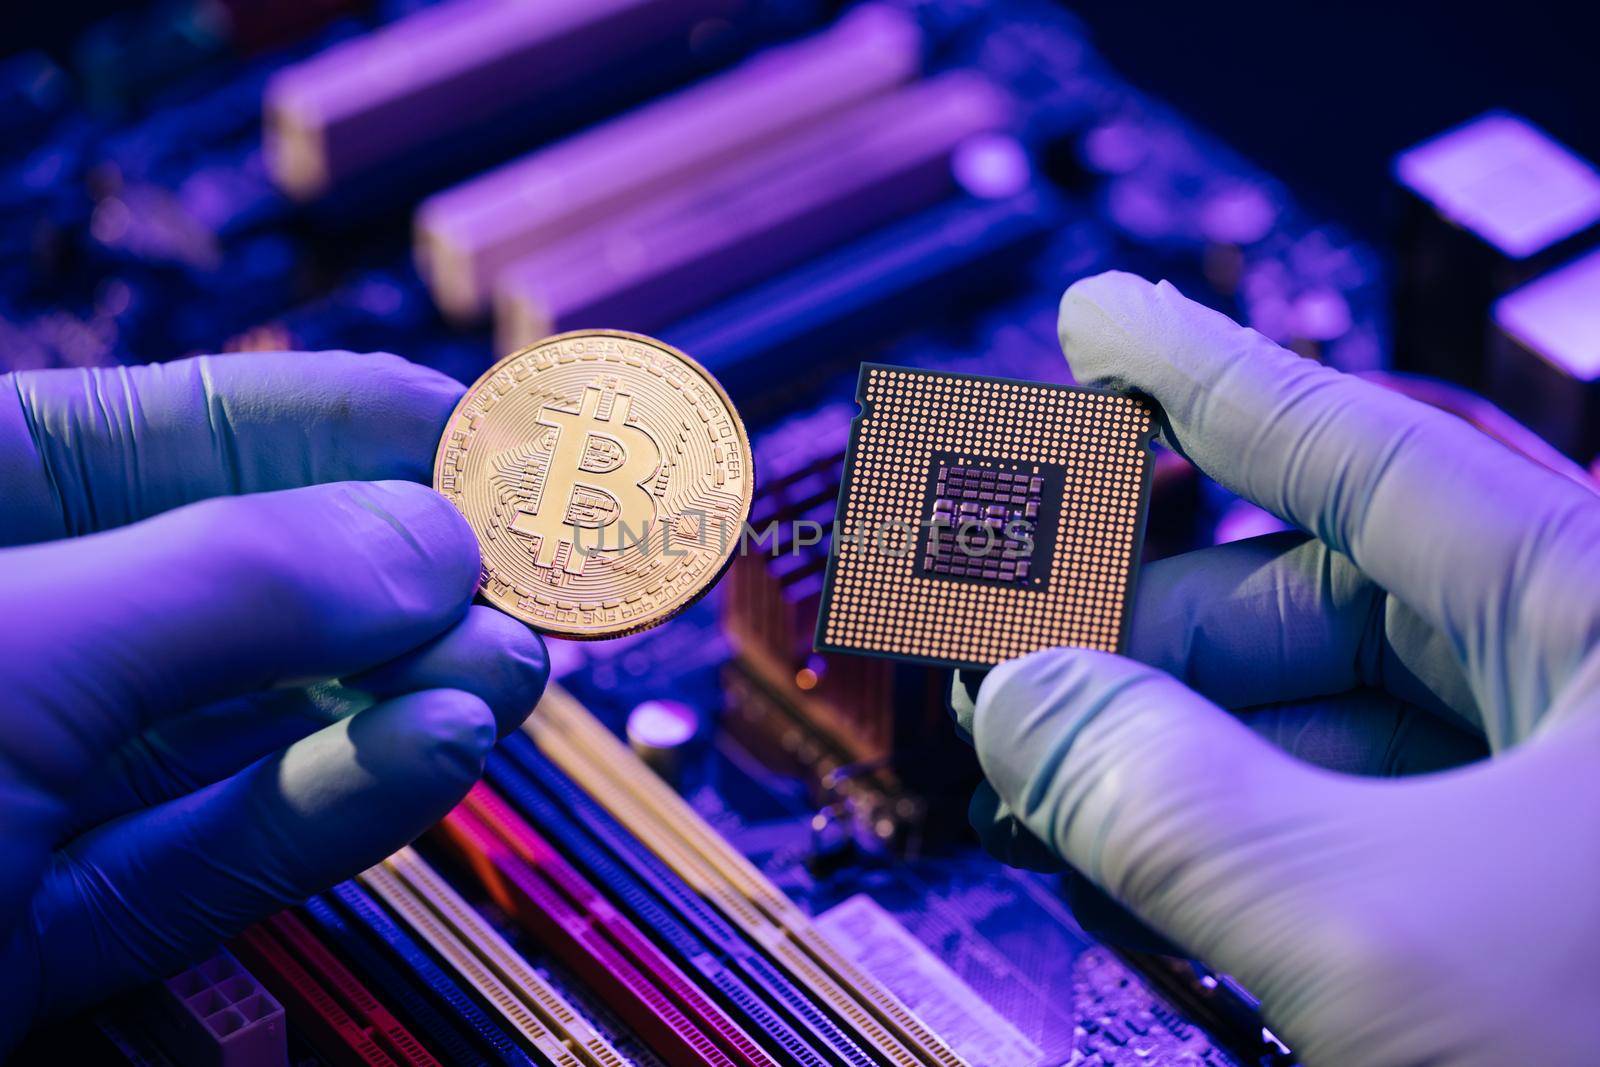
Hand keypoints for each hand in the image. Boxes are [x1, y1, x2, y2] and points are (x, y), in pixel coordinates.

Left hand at [0, 352, 547, 1050]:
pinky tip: (438, 746)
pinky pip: (222, 841)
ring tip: (515, 670)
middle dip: (410, 571)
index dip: (368, 421)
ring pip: (257, 717)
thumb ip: (234, 585)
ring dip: (400, 691)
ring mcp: (36, 782)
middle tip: (549, 578)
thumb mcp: (1, 653)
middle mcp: (21, 627)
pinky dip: (337, 798)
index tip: (514, 437)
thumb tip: (438, 536)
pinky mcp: (54, 920)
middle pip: (256, 573)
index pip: (205, 426)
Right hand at [953, 273, 1599, 1065]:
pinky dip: (1271, 825)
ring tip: (1069, 782)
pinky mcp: (1565, 878)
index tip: (1101, 322)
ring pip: (1352, 711)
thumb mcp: (1385, 934)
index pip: (1355, 443)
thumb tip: (1022, 703)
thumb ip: (1168, 805)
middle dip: (1158, 623)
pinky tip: (1180, 859)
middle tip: (1021, 655)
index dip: (1200, 374)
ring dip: (1199, 743)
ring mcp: (1589, 778)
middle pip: (1334, 589)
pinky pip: (1385, 809)